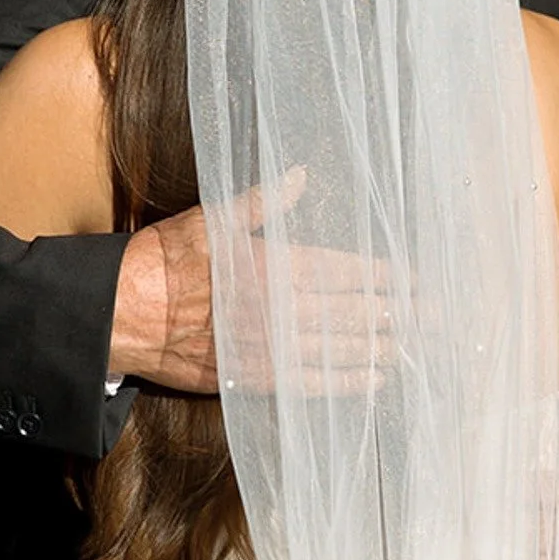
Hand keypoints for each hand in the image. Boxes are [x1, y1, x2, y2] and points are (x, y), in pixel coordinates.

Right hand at [107, 174, 398, 395]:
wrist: (125, 315)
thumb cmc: (166, 262)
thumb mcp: (213, 220)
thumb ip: (262, 203)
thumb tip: (299, 175)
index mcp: (274, 266)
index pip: (345, 272)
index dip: (384, 277)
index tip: (414, 280)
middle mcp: (280, 310)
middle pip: (352, 313)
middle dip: (396, 315)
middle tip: (433, 317)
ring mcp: (269, 348)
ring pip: (339, 350)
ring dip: (379, 347)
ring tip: (411, 345)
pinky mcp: (254, 378)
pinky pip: (313, 384)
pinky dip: (347, 382)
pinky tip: (374, 378)